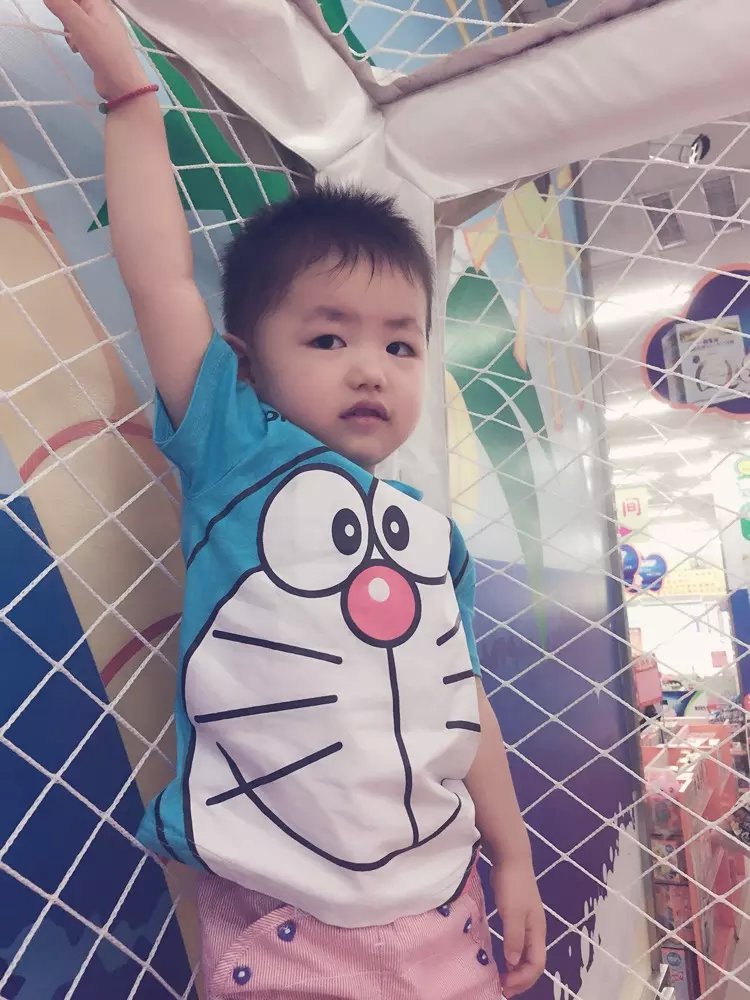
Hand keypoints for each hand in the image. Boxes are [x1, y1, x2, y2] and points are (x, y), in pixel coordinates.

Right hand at [44, 0, 149, 99]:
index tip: (56, 9)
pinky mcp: (98, 45)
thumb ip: (62, 5)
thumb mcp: (79, 24)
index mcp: (98, 4)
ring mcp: (100, 30)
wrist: (121, 84)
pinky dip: (75, 40)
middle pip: (74, 6)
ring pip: (75, 21)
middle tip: (67, 27)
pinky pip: (80, 35)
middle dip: (65, 15)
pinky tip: (77, 50)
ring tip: (74, 41)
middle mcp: (100, 13)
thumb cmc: (103, 50)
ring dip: (68, 29)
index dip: (64, 3)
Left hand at [491, 859, 546, 997]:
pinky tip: (501, 958)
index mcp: (537, 931)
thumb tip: (513, 963)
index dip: (523, 980)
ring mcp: (528, 922)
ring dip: (516, 969)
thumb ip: (514, 938)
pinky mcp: (518, 916)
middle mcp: (536, 930)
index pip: (536, 965)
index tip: (504, 986)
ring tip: (501, 978)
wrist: (511, 857)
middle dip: (521, 979)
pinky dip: (512, 956)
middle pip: (533, 962)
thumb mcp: (511, 912)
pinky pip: (518, 943)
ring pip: (526, 954)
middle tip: (502, 988)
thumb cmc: (512, 884)